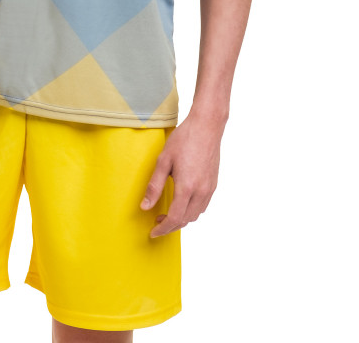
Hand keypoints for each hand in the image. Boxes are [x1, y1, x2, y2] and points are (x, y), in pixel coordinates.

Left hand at [141, 113, 223, 237]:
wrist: (207, 126)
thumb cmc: (184, 139)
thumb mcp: (163, 160)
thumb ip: (154, 186)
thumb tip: (145, 206)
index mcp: (187, 187)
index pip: (174, 218)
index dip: (162, 229)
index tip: (153, 232)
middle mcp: (201, 191)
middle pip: (185, 220)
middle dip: (170, 226)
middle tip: (157, 223)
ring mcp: (209, 188)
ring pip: (195, 215)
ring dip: (181, 219)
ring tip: (167, 213)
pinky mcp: (213, 184)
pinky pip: (202, 206)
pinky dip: (191, 211)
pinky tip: (182, 203)